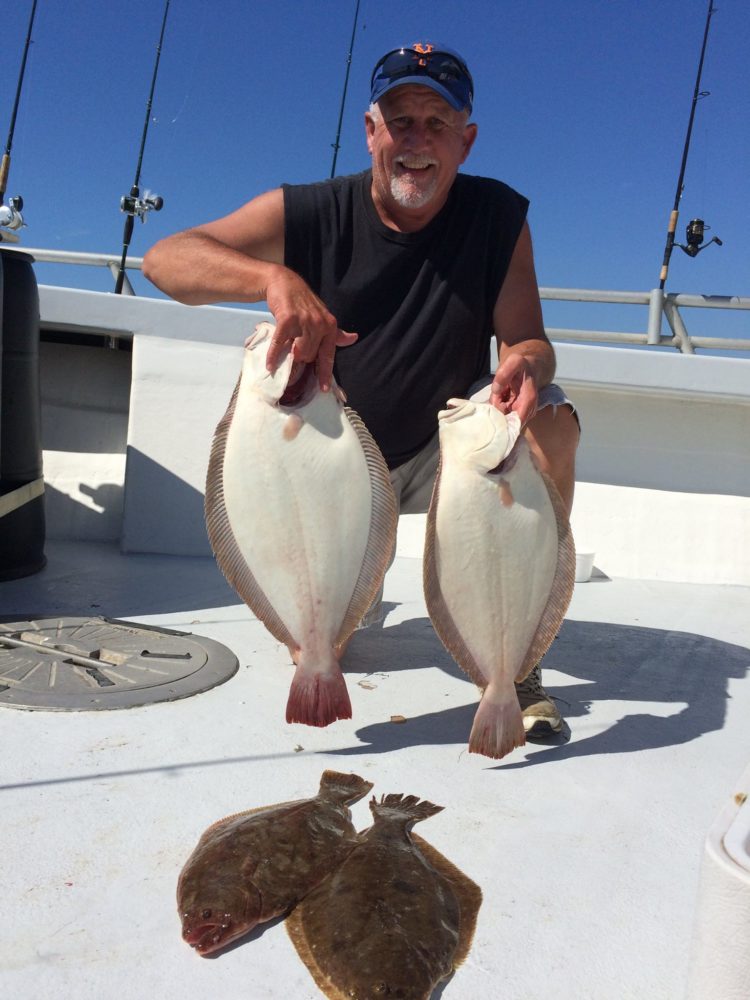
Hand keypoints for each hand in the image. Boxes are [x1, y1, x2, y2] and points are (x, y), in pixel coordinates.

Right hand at [265, 268, 356, 390]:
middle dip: (302, 360)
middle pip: (310, 356)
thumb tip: (353, 339)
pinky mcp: (287, 320)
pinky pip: (281, 344)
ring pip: (299, 352)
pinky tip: (270, 365)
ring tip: (286, 355)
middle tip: (294, 356)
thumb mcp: (323, 316)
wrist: (284, 283)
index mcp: (329, 326)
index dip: (325, 373)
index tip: (323, 389)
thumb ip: (336, 332)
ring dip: (290, 358)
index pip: (328, 355)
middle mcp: (319, 324)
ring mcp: (303, 321)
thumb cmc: (304, 303)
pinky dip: (274, 355)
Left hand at [489, 354, 537, 426]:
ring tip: (501, 391)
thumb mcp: (514, 362)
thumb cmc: (522, 365)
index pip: (516, 422)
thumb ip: (504, 373)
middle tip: (498, 392)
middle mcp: (527, 411)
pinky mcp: (514, 413)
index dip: (503, 420)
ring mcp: (521, 413)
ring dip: (497, 405)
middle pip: (505, 420)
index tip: (495, 407)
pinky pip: (501, 413)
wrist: (527, 367)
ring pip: (502, 416)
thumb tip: (496, 389)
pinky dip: (498, 404)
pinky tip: (501, 394)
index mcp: (528, 401)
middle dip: (497, 409)